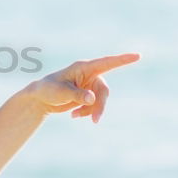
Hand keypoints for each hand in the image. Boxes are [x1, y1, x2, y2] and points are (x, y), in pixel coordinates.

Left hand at [25, 52, 139, 122]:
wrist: (40, 99)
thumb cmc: (48, 90)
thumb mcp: (60, 92)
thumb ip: (77, 95)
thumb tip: (92, 98)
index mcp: (83, 68)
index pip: (106, 63)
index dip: (122, 60)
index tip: (137, 56)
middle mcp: (89, 74)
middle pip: (104, 91)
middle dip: (100, 106)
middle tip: (94, 121)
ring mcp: (89, 85)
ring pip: (100, 100)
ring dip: (91, 111)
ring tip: (74, 116)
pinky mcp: (88, 95)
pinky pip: (94, 106)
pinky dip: (86, 112)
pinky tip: (73, 115)